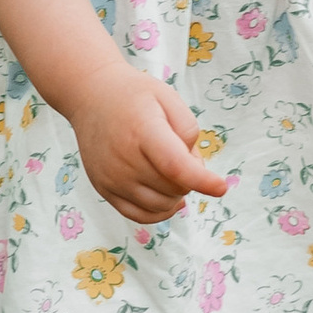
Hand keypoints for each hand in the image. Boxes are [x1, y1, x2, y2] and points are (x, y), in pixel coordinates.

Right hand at [64, 71, 229, 224]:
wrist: (91, 96)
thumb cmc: (135, 96)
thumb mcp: (168, 97)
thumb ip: (187, 129)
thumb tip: (192, 167)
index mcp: (142, 131)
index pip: (175, 166)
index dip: (201, 180)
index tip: (220, 187)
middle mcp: (123, 159)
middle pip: (172, 187)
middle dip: (189, 176)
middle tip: (181, 152)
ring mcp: (111, 178)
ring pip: (160, 205)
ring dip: (176, 193)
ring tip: (169, 167)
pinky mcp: (104, 189)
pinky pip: (139, 216)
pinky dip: (160, 212)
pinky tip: (168, 198)